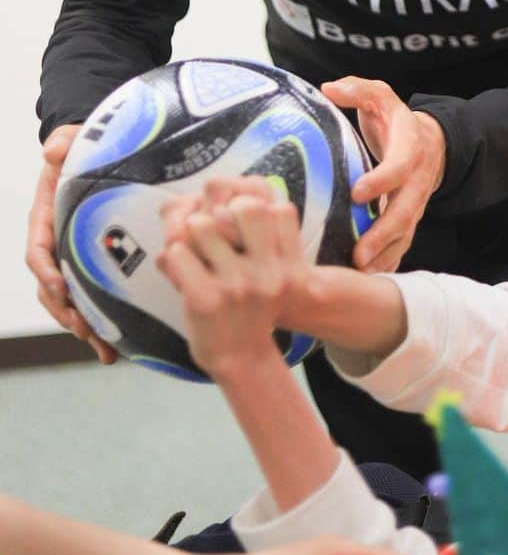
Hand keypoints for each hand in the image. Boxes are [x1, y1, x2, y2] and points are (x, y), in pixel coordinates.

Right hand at [25, 124, 117, 363]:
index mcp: (46, 219)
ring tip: (107, 350)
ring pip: (72, 300)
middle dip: (67, 314)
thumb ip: (62, 143)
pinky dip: (106, 319)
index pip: (39, 252)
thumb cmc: (81, 147)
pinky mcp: (97, 265)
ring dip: (86, 327)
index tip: (58, 289)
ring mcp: (75, 257)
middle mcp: (57, 244)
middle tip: (89, 334)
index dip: (46, 273)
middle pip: (53, 288)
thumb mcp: (71, 140)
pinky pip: (96, 296)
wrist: (96, 153)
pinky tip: (123, 341)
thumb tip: (52, 149)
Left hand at [158, 185, 304, 379]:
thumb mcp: (276, 276)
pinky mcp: (203, 299)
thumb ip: (269, 239)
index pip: (280, 208)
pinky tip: (182, 269)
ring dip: (192, 231)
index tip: (240, 217)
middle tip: (213, 226)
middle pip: (246, 206)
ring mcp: (235, 286)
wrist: (241, 359)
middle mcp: (266, 273)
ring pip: (202, 224)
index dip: (257, 205)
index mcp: (287, 266)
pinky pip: (177, 252)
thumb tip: (231, 195)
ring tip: (194, 248)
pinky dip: (173, 257)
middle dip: (224, 209)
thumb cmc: (254, 310)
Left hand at [322, 78, 445, 273]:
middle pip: (404, 212)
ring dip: (384, 255)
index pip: (400, 167)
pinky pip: (401, 245)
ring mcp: (414, 204)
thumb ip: (359, 90)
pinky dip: (386, 262)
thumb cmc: (394, 120)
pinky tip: (366, 279)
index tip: (357, 193)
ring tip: (359, 273)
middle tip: (359, 254)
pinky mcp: (408, 221)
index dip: (382, 180)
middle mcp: (416, 180)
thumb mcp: (380, 96)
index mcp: (410, 148)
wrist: (430, 143)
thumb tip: (330, 89)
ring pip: (404, 235)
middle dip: (382, 235)